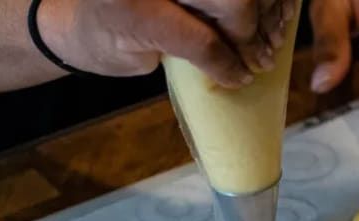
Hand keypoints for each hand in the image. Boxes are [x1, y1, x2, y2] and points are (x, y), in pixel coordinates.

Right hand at [38, 0, 294, 87]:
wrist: (73, 25)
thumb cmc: (131, 9)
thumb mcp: (183, 0)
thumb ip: (219, 0)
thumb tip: (278, 9)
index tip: (286, 13)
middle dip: (265, 13)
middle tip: (270, 45)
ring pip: (233, 0)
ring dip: (250, 40)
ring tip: (256, 61)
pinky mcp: (139, 11)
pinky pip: (204, 42)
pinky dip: (226, 66)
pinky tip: (235, 76)